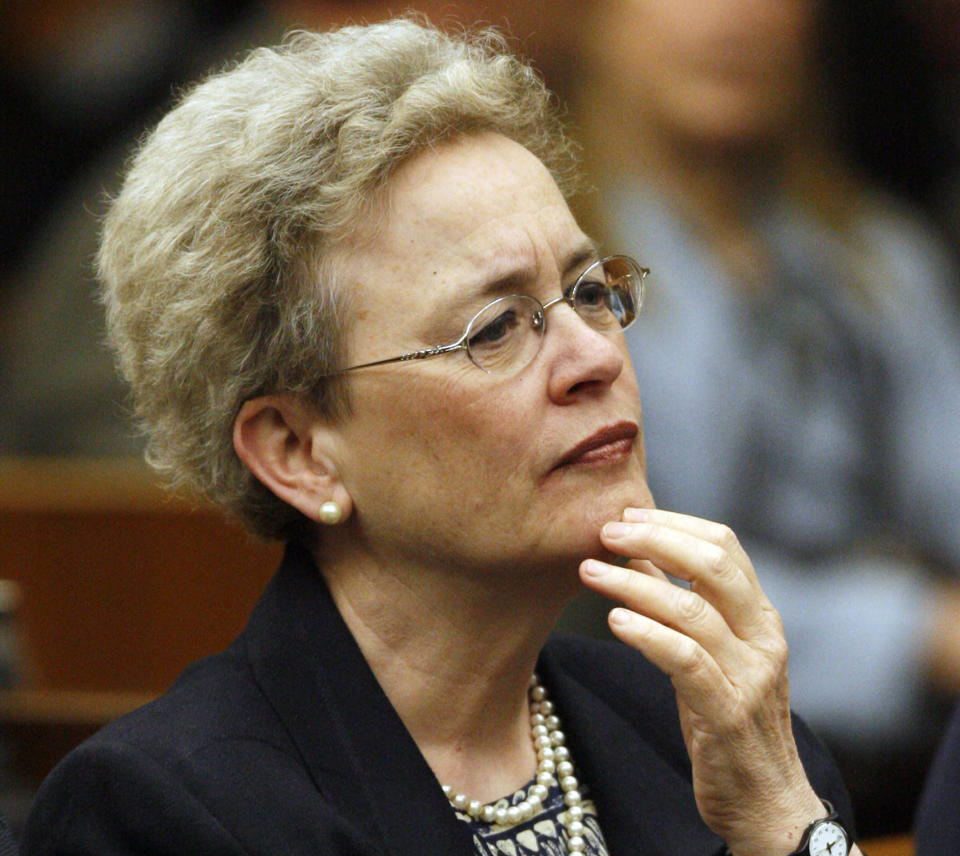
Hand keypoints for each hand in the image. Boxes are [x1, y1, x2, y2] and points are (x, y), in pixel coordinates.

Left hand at [579, 508, 824, 855]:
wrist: (766, 804)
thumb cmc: (727, 720)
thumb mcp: (708, 653)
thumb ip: (681, 603)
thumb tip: (637, 551)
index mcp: (760, 616)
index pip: (725, 545)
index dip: (673, 522)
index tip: (626, 515)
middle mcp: (763, 638)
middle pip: (714, 565)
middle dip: (655, 538)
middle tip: (605, 532)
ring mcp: (750, 676)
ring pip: (692, 610)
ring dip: (633, 583)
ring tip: (589, 571)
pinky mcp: (728, 714)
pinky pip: (685, 660)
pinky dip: (646, 634)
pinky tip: (614, 620)